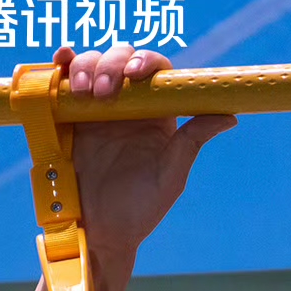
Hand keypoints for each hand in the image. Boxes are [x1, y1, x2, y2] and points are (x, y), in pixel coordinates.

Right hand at [29, 42, 236, 290]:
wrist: (100, 232)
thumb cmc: (140, 210)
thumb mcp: (171, 178)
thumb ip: (193, 142)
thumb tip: (230, 114)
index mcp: (156, 114)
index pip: (155, 71)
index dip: (146, 61)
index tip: (135, 73)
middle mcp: (128, 104)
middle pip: (121, 58)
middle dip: (111, 64)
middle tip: (105, 93)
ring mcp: (97, 107)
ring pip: (92, 63)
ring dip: (86, 66)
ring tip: (83, 93)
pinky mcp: (69, 114)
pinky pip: (63, 80)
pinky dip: (62, 63)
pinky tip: (61, 62)